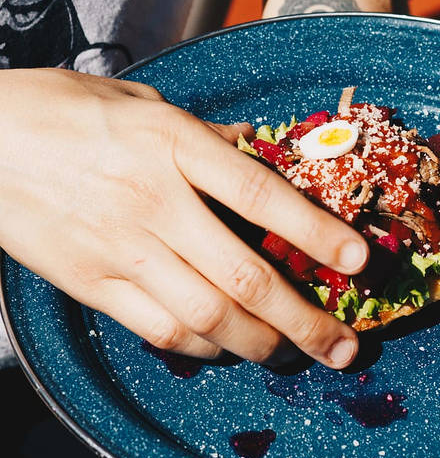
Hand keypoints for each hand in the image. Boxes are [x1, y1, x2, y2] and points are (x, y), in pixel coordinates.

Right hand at [0, 69, 368, 367]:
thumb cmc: (61, 109)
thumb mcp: (140, 101)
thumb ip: (203, 133)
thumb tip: (257, 151)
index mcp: (171, 143)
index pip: (261, 195)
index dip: (317, 232)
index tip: (359, 262)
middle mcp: (152, 200)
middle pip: (244, 276)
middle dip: (305, 321)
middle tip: (345, 349)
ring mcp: (119, 248)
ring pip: (206, 316)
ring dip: (261, 344)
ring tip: (296, 356)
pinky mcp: (90, 283)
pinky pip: (158, 329)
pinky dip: (201, 347)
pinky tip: (224, 347)